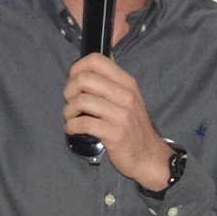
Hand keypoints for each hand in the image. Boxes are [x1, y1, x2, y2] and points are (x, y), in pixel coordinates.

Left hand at [63, 53, 170, 188]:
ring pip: (81, 101)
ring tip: (71, 118)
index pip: (96, 60)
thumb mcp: (128, 99)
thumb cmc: (132, 126)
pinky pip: (83, 123)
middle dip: (69, 90)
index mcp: (127, 83)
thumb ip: (110, 83)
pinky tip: (73, 129)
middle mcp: (126, 95)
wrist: (148, 155)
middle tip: (71, 103)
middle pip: (84, 78)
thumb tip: (88, 65)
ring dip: (68, 111)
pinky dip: (71, 126)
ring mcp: (121, 115)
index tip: (74, 82)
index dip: (77, 68)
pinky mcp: (115, 133)